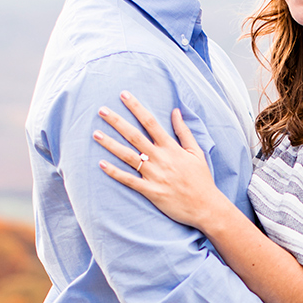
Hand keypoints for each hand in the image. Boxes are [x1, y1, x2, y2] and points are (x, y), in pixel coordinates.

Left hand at [94, 94, 219, 228]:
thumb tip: (175, 111)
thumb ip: (184, 131)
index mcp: (171, 147)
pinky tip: (101, 164)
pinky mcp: (151, 191)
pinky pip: (129, 180)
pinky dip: (115, 173)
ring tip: (95, 133)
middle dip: (117, 122)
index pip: (150, 122)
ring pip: (128, 156)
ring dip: (110, 144)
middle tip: (102, 110)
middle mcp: (161, 159)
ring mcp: (154, 175)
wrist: (206, 207)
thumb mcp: (196, 152)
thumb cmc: (201, 179)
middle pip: (135, 136)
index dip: (136, 107)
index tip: (124, 95)